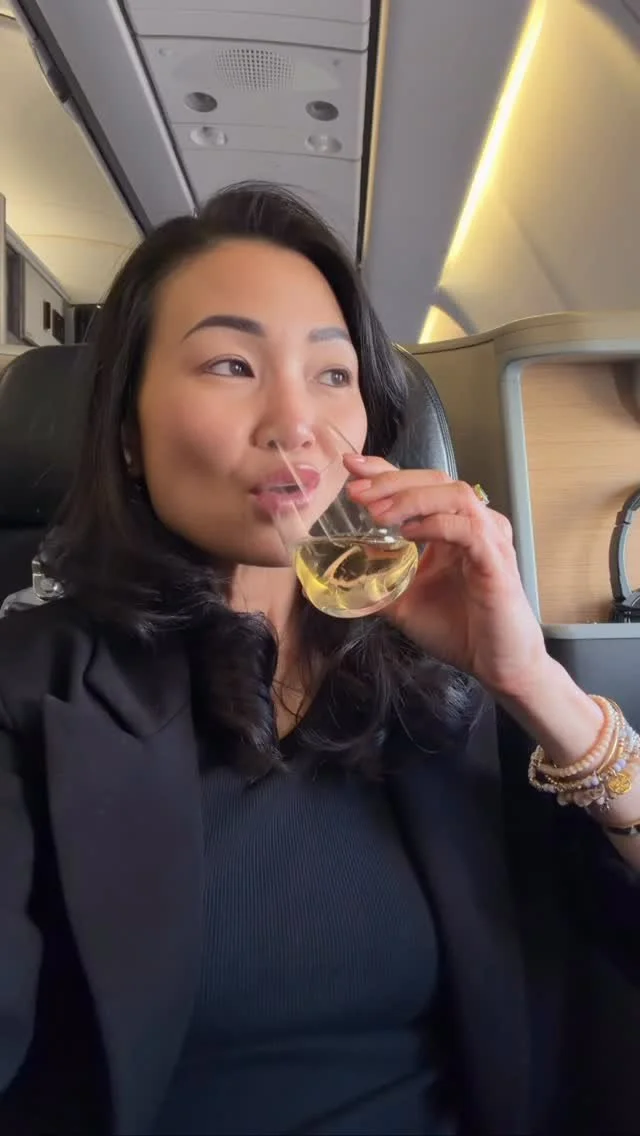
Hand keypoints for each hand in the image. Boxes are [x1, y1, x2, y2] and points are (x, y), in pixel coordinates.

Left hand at [344, 454, 546, 695]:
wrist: (498, 665)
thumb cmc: (460, 631)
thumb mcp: (406, 602)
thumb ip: (379, 583)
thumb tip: (341, 577)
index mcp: (453, 527)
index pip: (420, 485)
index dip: (386, 471)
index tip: (351, 468)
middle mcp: (474, 524)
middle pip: (435, 480)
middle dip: (392, 481)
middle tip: (357, 492)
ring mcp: (489, 539)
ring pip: (454, 495)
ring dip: (412, 498)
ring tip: (377, 513)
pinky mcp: (496, 560)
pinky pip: (467, 529)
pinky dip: (435, 524)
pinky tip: (408, 533)